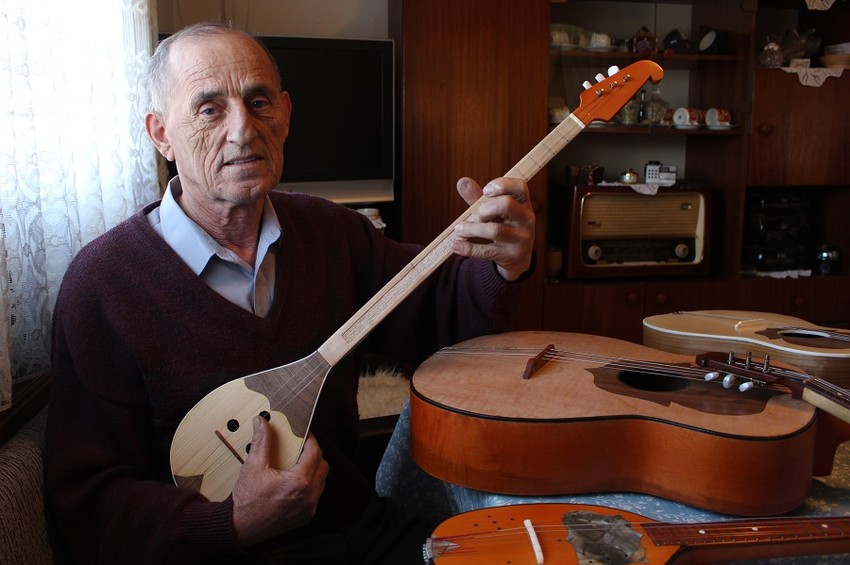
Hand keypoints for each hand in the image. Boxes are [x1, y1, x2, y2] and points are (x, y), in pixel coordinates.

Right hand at [231, 417, 328, 546]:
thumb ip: (262, 441)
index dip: (310, 439)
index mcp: (299, 481)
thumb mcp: (253, 466)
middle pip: (322, 466)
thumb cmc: (246, 500)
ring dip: (313, 470)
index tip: (304, 434)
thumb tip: (262, 421)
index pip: (315, 452)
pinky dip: (309, 486)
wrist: (240, 529)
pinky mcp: (306, 517)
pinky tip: (294, 482)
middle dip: (313, 454)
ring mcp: (309, 508)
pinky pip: (315, 496)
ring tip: (296, 465)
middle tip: (300, 448)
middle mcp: (309, 496)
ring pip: (321, 481)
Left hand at [451, 177, 535, 281]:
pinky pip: (487, 251)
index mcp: (523, 203)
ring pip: (495, 230)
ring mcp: (521, 238)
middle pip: (505, 205)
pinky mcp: (512, 256)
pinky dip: (468, 248)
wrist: (517, 258)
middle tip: (477, 216)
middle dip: (484, 209)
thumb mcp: (493, 210)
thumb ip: (478, 197)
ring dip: (472, 229)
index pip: (520, 186)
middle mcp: (526, 219)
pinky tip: (455, 245)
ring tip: (459, 230)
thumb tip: (462, 181)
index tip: (485, 191)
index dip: (502, 185)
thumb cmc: (503, 225)